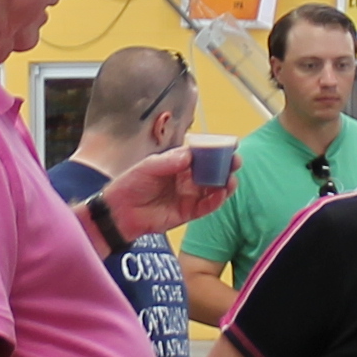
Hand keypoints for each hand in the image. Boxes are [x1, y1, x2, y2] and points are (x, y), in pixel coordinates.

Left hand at [96, 144, 224, 240]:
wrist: (120, 211)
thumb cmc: (131, 184)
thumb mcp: (148, 166)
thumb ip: (170, 161)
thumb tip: (190, 155)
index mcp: (179, 164)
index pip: (202, 155)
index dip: (217, 150)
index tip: (231, 144)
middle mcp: (187, 179)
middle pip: (212, 172)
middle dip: (226, 166)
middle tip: (236, 161)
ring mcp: (189, 196)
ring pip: (213, 190)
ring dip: (225, 184)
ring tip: (231, 180)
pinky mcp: (188, 213)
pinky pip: (206, 207)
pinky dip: (215, 201)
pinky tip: (221, 194)